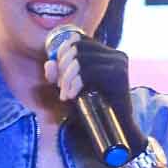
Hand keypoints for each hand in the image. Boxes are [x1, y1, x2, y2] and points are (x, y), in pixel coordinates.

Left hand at [42, 31, 147, 158]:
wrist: (118, 128)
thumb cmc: (96, 109)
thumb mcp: (72, 88)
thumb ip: (59, 76)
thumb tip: (49, 64)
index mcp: (107, 53)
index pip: (78, 39)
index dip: (62, 52)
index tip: (58, 74)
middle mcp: (115, 54)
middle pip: (77, 48)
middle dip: (63, 67)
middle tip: (60, 87)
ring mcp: (119, 63)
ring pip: (81, 60)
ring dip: (67, 78)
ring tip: (65, 93)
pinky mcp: (118, 75)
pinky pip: (88, 72)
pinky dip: (75, 84)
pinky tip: (71, 96)